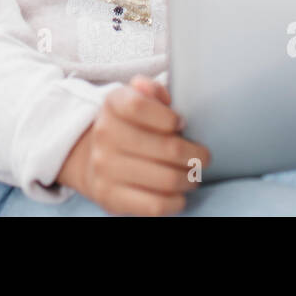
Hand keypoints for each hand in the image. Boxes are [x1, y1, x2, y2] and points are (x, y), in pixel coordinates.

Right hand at [56, 75, 209, 215]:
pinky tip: (179, 194)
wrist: (92, 158)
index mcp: (113, 104)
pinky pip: (155, 206)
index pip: (140, 106)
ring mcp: (105, 168)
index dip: (169, 117)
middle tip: (202, 157)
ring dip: (189, 179)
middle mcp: (104, 135)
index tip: (182, 123)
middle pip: (167, 148)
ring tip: (193, 175)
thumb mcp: (137, 98)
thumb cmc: (129, 125)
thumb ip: (152, 90)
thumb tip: (162, 96)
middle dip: (195, 154)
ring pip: (167, 179)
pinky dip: (176, 201)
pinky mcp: (110, 197)